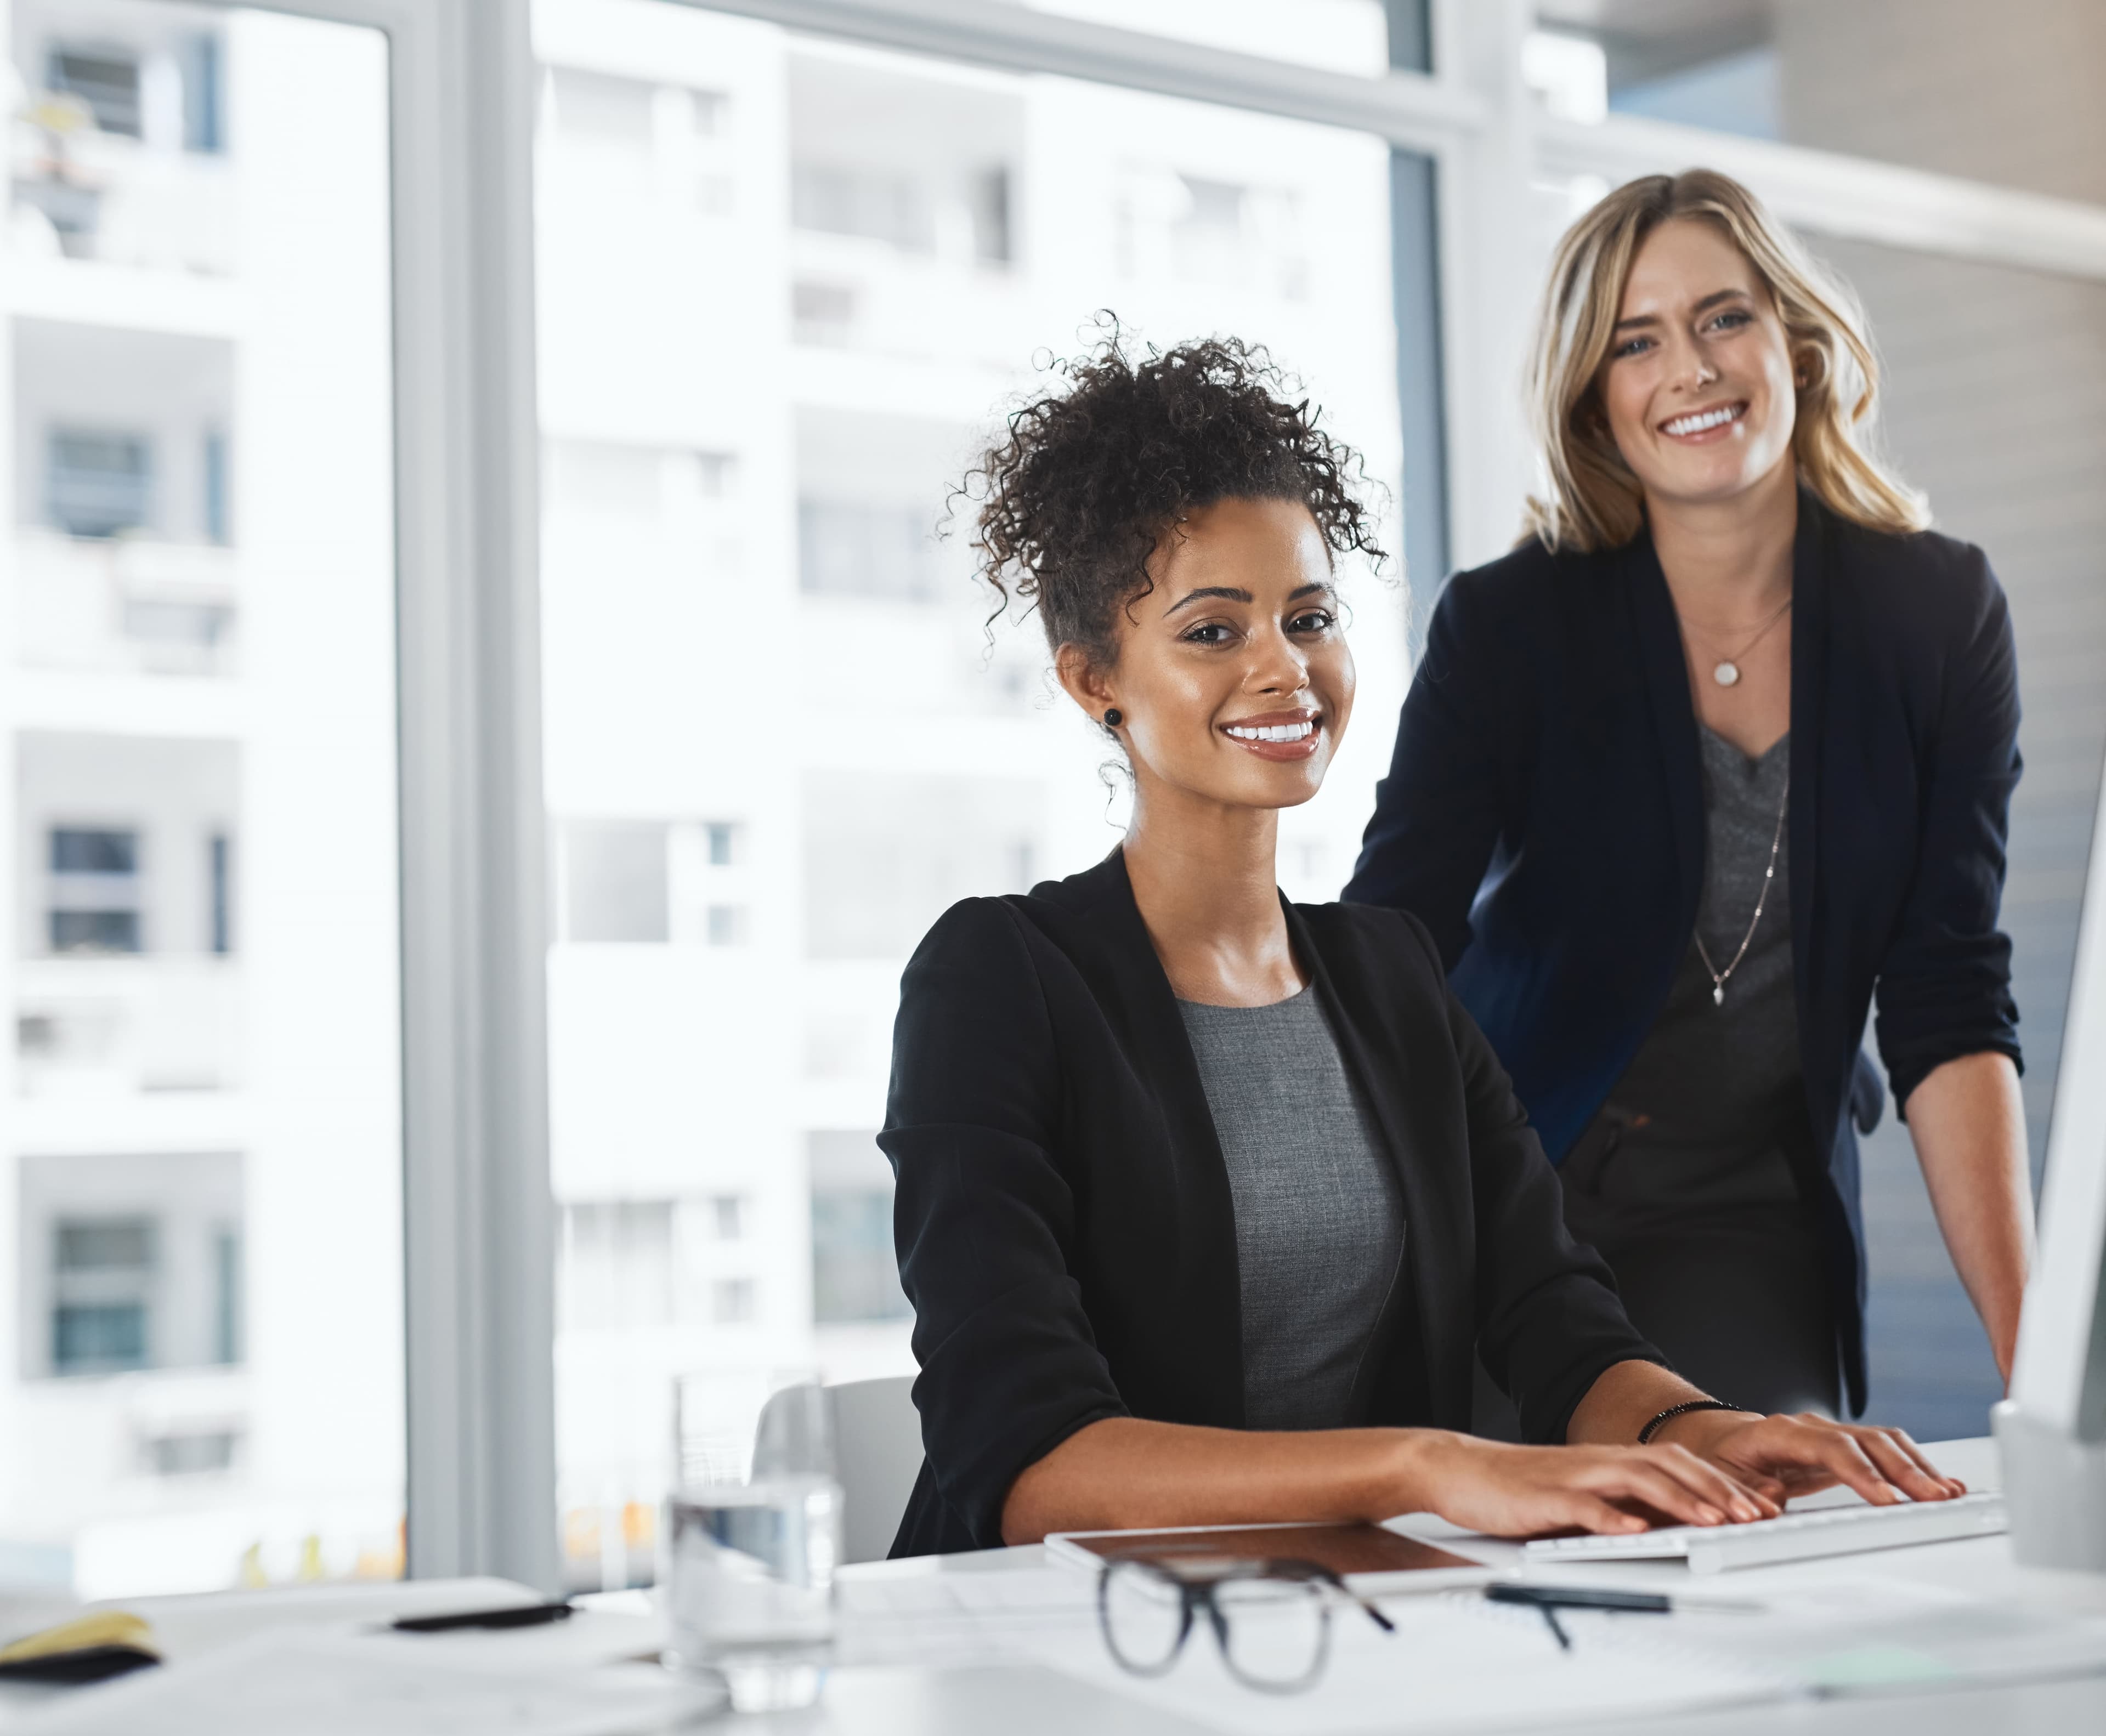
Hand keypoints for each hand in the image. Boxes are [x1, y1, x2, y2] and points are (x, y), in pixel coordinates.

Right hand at [1405, 1432, 1778, 1537]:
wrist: (1457, 1468)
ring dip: (1680, 1500)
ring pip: (1636, 1479)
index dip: (1725, 1485)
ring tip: (1714, 1521)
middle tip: (1757, 1515)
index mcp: (1610, 1462)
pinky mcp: (1543, 1496)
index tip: (1763, 1505)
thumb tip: (1672, 1523)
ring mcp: (1572, 1477)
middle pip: (1669, 1466)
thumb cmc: (1518, 1487)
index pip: (1680, 1466)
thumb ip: (1621, 1504)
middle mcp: (1598, 1463)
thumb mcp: (1580, 1494)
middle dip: (1718, 1491)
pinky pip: (1583, 1506)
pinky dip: (1612, 1517)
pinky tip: (1634, 1530)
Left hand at [1662, 1410, 1965, 1506]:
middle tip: (1936, 1500)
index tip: (1887, 1500)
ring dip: (1918, 1467)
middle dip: (1904, 1470)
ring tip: (1950, 1495)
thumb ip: (1745, 1491)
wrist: (1719, 1440)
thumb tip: (1772, 1503)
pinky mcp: (1847, 1448)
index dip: (1861, 1472)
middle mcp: (1812, 1427)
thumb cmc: (1720, 1460)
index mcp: (1780, 1432)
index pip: (1829, 1447)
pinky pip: (1886, 1451)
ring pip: (1884, 1442)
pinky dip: (1915, 1466)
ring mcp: (1832, 1434)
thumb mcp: (1719, 1478)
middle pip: (1867, 1442)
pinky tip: (1940, 1486)